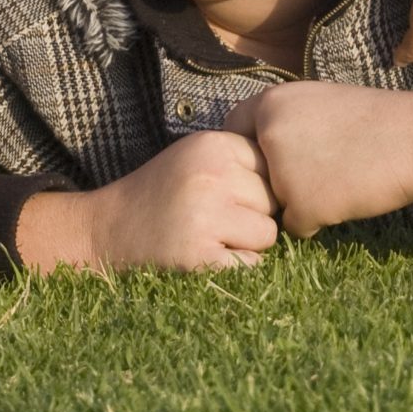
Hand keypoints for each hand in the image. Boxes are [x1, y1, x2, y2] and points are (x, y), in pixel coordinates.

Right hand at [16, 130, 278, 271]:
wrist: (105, 230)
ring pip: (268, 235)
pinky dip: (234, 267)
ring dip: (246, 242)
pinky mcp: (200, 256)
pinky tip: (203, 255)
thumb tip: (307, 179)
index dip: (255, 186)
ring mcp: (205, 216)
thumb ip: (241, 158)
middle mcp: (210, 175)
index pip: (272, 167)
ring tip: (207, 235)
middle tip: (212, 217)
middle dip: (254, 214)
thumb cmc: (161, 194)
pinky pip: (251, 265)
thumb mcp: (194, 156)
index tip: (227, 193)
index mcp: (211, 144)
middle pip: (274, 202)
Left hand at [224, 82, 412, 235]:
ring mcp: (283, 171)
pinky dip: (320, 219)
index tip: (265, 159)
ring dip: (301, 199)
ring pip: (275, 202)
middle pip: (252, 174)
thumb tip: (247, 149)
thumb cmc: (373, 122)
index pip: (232, 132)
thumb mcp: (316, 102)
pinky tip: (347, 196)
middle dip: (274, 180)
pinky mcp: (304, 204)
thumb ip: (279, 121)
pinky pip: (298, 225)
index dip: (248, 149)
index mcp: (270, 103)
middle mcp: (268, 135)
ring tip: (339, 177)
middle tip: (316, 169)